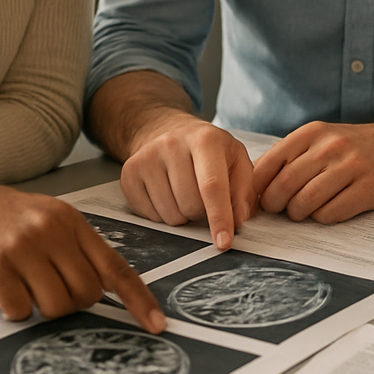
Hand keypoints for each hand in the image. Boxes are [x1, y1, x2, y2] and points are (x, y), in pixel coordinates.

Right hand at [0, 178, 164, 329]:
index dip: (139, 299)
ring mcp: (24, 248)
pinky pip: (20, 310)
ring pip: (55, 307)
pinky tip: (3, 288)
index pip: (115, 267)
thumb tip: (102, 291)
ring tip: (25, 285)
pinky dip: (13, 309)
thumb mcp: (52, 218)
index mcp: (73, 222)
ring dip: (41, 308)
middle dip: (71, 302)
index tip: (157, 324)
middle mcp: (52, 232)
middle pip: (86, 295)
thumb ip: (78, 248)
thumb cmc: (9, 217)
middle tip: (47, 287)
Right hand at [121, 112, 255, 249]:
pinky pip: (149, 216)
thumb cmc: (208, 151)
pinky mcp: (129, 172)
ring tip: (184, 193)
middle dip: (201, 213)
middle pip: (190, 205)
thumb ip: (243, 190)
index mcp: (205, 139)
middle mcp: (172, 144)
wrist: (168, 131)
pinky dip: (162, 215)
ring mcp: (147, 158)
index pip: (212, 186)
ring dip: (182, 215)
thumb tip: (238, 220)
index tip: (224, 242)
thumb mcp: (235, 160)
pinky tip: (167, 194)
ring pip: (170, 215)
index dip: (219, 218)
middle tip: (202, 197)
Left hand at [251, 120, 373, 222]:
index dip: (258, 187)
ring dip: (298, 214)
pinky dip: (322, 218)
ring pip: (304, 203)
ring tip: (303, 211)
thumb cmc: (355, 147)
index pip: (268, 164)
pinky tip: (328, 210)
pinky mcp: (368, 189)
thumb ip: (292, 156)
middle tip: (280, 210)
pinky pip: (330, 214)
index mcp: (312, 132)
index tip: (260, 198)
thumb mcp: (322, 138)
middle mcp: (330, 147)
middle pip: (283, 186)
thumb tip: (255, 184)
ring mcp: (351, 167)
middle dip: (275, 206)